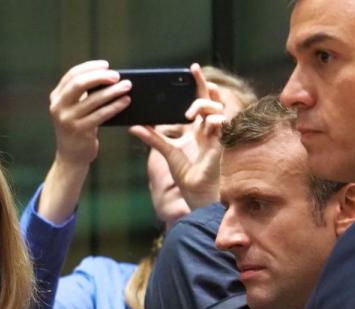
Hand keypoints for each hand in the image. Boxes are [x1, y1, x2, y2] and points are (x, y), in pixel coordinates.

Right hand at [50, 60, 131, 167]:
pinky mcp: (79, 131)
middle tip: (117, 75)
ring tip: (127, 86)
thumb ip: (83, 94)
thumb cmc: (78, 128)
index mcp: (56, 97)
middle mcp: (58, 107)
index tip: (106, 65)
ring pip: (93, 100)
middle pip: (79, 84)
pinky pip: (101, 115)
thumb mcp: (74, 109)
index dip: (89, 67)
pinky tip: (125, 101)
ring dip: (112, 91)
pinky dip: (114, 106)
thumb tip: (109, 77)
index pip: (72, 75)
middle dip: (100, 77)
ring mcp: (67, 119)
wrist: (71, 157)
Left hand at [130, 63, 228, 209]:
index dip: (199, 84)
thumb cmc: (186, 174)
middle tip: (194, 71)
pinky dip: (212, 119)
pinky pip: (221, 122)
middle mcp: (210, 129)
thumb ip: (153, 138)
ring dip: (202, 105)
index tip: (192, 68)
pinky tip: (203, 123)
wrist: (195, 193)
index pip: (201, 100)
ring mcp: (217, 135)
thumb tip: (134, 126)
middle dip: (205, 83)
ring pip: (216, 108)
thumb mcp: (166, 152)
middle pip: (212, 99)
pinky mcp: (221, 143)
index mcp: (199, 128)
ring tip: (187, 114)